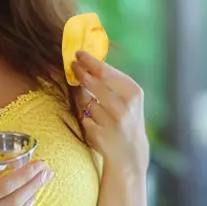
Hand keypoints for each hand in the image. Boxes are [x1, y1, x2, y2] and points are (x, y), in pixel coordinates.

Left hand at [71, 50, 149, 174]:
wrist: (130, 152)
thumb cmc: (127, 119)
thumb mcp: (129, 99)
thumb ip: (113, 82)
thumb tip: (89, 62)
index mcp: (133, 92)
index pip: (106, 71)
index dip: (90, 61)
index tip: (78, 53)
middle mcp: (124, 106)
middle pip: (94, 82)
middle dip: (81, 72)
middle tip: (72, 65)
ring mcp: (111, 121)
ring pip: (87, 101)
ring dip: (84, 98)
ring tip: (92, 102)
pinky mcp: (99, 134)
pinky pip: (84, 118)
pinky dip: (87, 117)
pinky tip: (96, 122)